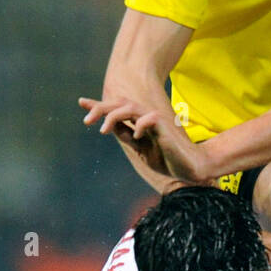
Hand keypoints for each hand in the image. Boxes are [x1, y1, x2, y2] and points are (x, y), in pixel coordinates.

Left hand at [79, 95, 211, 182]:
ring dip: (114, 116)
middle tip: (86, 120)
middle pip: (119, 104)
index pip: (115, 109)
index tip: (81, 102)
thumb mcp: (140, 149)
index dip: (98, 105)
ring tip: (103, 129)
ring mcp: (155, 120)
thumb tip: (109, 127)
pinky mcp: (165, 126)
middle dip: (101, 108)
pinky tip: (137, 136)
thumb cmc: (166, 158)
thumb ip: (127, 136)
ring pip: (130, 107)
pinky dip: (139, 126)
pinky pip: (149, 119)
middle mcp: (144, 117)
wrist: (190, 168)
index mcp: (138, 122)